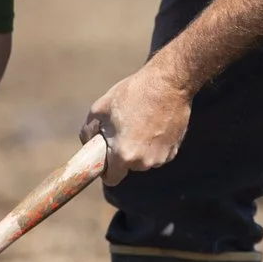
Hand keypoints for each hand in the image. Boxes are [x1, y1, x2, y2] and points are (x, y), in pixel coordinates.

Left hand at [81, 62, 191, 185]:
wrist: (168, 83)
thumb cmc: (132, 94)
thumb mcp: (99, 109)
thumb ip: (88, 132)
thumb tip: (88, 144)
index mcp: (123, 155)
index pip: (111, 179)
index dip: (106, 169)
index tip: (107, 156)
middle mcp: (144, 162)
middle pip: (128, 167)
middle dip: (123, 154)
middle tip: (123, 131)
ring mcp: (161, 157)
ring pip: (144, 160)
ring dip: (140, 149)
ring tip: (140, 123)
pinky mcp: (174, 150)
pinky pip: (157, 153)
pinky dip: (154, 144)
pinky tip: (154, 124)